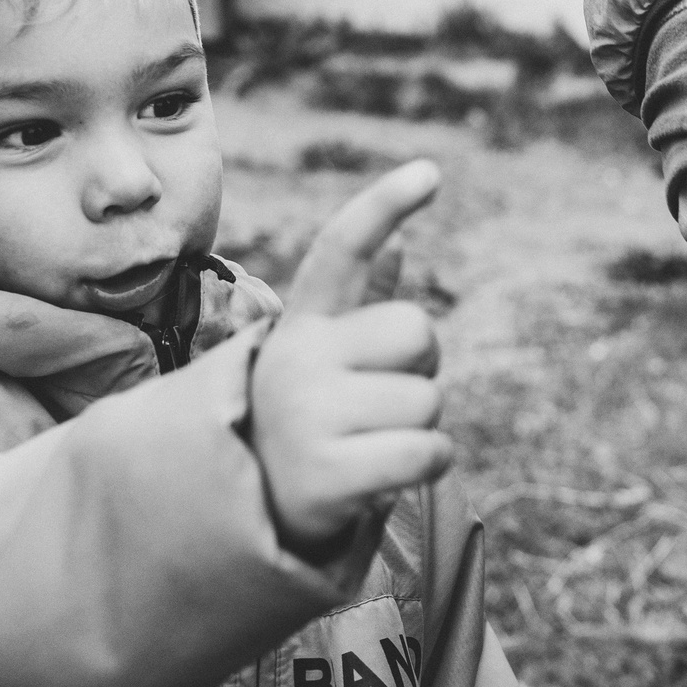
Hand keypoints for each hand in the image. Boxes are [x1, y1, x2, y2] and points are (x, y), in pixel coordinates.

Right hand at [251, 160, 452, 555]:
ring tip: (370, 446)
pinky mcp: (324, 475)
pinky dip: (425, 465)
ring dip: (419, 429)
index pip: (342, 249)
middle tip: (378, 404)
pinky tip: (384, 475)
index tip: (432, 171)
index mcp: (301, 325)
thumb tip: (400, 242)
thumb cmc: (310, 424)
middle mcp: (295, 359)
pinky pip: (428, 452)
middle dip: (419, 370)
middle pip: (417, 331)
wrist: (254, 515)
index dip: (385, 205)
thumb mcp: (325, 360)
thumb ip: (362, 306)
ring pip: (429, 400)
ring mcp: (305, 416)